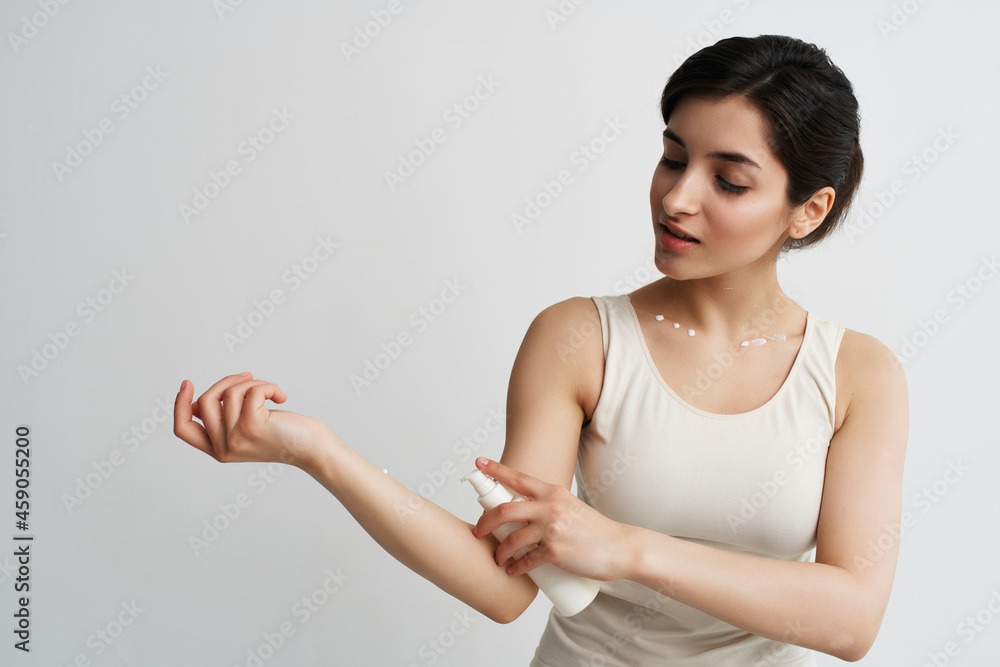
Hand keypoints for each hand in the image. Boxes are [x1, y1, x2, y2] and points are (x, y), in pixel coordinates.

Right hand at [173, 372, 330, 469]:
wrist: (312, 449)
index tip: (187, 383)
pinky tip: (281, 396)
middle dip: (226, 381)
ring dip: (253, 383)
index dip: (179, 405)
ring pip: (229, 393)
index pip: (183, 429)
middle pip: (204, 402)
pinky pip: (251, 391)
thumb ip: (223, 419)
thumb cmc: (282, 434)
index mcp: (218, 450)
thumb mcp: (246, 428)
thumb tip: (197, 402)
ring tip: (270, 391)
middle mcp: (223, 448)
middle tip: (249, 377)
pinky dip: (268, 386)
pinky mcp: (252, 427)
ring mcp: (236, 439)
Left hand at [470, 457, 635, 581]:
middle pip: (505, 510)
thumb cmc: (595, 530)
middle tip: (477, 531)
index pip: (518, 477)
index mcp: (554, 492)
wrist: (620, 548)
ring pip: (512, 540)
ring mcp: (553, 530)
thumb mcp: (570, 507)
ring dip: (500, 552)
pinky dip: (515, 567)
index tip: (478, 463)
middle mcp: (551, 507)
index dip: (495, 470)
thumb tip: (524, 512)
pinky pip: (526, 561)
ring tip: (498, 559)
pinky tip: (511, 571)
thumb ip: (549, 506)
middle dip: (485, 522)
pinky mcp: (556, 552)